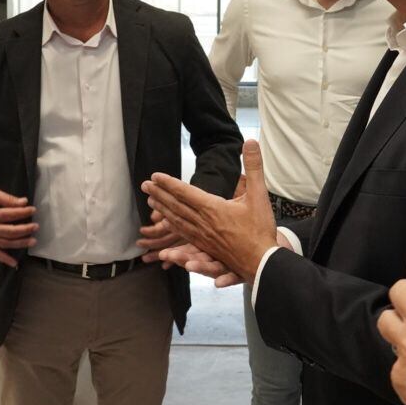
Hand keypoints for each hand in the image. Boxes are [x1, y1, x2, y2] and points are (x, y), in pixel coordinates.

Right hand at [0, 188, 37, 267]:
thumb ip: (8, 199)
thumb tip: (23, 202)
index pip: (10, 215)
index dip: (23, 212)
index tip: (32, 210)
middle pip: (10, 231)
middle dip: (25, 229)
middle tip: (36, 226)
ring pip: (6, 243)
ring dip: (21, 243)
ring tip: (33, 241)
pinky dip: (5, 260)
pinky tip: (15, 263)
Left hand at [141, 141, 275, 284]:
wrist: (261, 262)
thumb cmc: (260, 229)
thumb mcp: (260, 194)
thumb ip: (254, 167)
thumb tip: (251, 141)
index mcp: (213, 208)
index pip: (185, 192)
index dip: (169, 183)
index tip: (154, 176)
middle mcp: (203, 222)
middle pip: (176, 206)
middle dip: (159, 194)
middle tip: (144, 185)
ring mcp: (202, 236)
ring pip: (176, 220)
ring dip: (162, 209)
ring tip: (150, 201)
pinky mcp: (205, 247)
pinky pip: (182, 234)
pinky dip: (171, 226)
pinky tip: (166, 224)